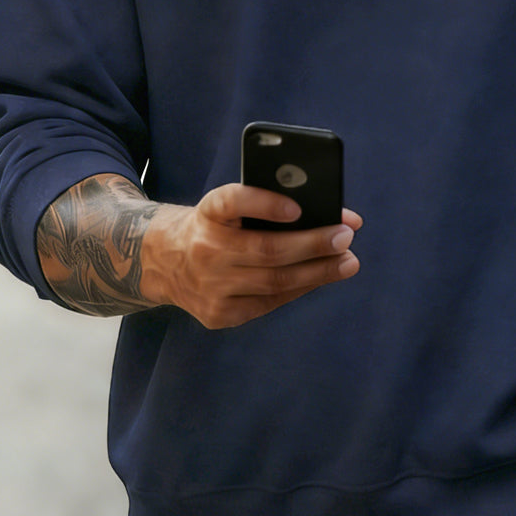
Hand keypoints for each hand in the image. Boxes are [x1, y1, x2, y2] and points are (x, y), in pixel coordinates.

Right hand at [140, 182, 361, 329]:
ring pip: (274, 282)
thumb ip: (268, 204)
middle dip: (313, 244)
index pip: (233, 202)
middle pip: (267, 250)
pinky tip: (320, 278)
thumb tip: (333, 214)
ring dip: (318, 272)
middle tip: (346, 237)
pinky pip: (269, 303)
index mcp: (208, 212)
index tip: (297, 208)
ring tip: (347, 262)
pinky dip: (299, 289)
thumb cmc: (218, 226)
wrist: (167, 262)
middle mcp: (205, 248)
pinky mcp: (219, 314)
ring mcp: (210, 286)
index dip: (265, 204)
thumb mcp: (229, 206)